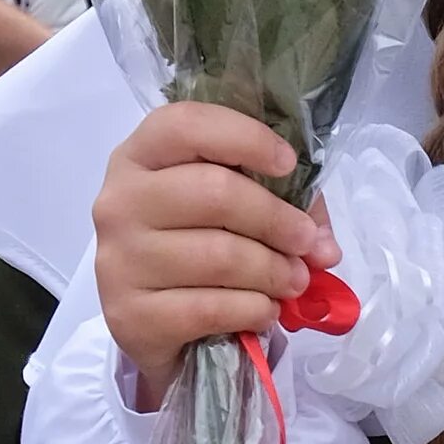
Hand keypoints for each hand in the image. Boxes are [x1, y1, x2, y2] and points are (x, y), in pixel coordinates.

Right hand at [94, 105, 339, 407]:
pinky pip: (210, 307)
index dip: (246, 138)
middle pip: (214, 193)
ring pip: (218, 256)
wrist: (153, 319)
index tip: (287, 163)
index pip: (185, 125)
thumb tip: (325, 248)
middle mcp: (120, 202)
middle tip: (308, 242)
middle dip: (277, 219)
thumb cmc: (201, 241)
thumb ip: (287, 204)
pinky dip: (253, 308)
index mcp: (142, 156)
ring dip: (273, 270)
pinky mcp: (128, 315)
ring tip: (295, 280)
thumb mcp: (239, 203)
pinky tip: (265, 308)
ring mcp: (118, 260)